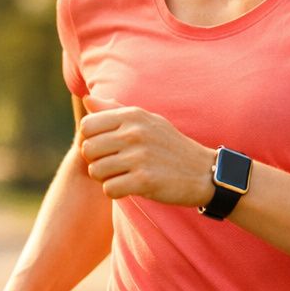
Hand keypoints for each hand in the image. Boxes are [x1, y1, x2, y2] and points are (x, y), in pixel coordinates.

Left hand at [78, 105, 213, 206]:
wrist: (203, 172)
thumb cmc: (170, 146)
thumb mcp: (147, 120)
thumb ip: (115, 110)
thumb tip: (87, 99)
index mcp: (132, 115)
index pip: (87, 126)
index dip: (91, 140)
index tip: (106, 149)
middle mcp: (134, 133)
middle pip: (88, 150)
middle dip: (96, 161)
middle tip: (113, 166)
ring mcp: (139, 157)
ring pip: (96, 171)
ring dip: (105, 178)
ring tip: (123, 176)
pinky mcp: (144, 181)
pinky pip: (109, 189)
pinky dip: (116, 192)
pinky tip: (129, 187)